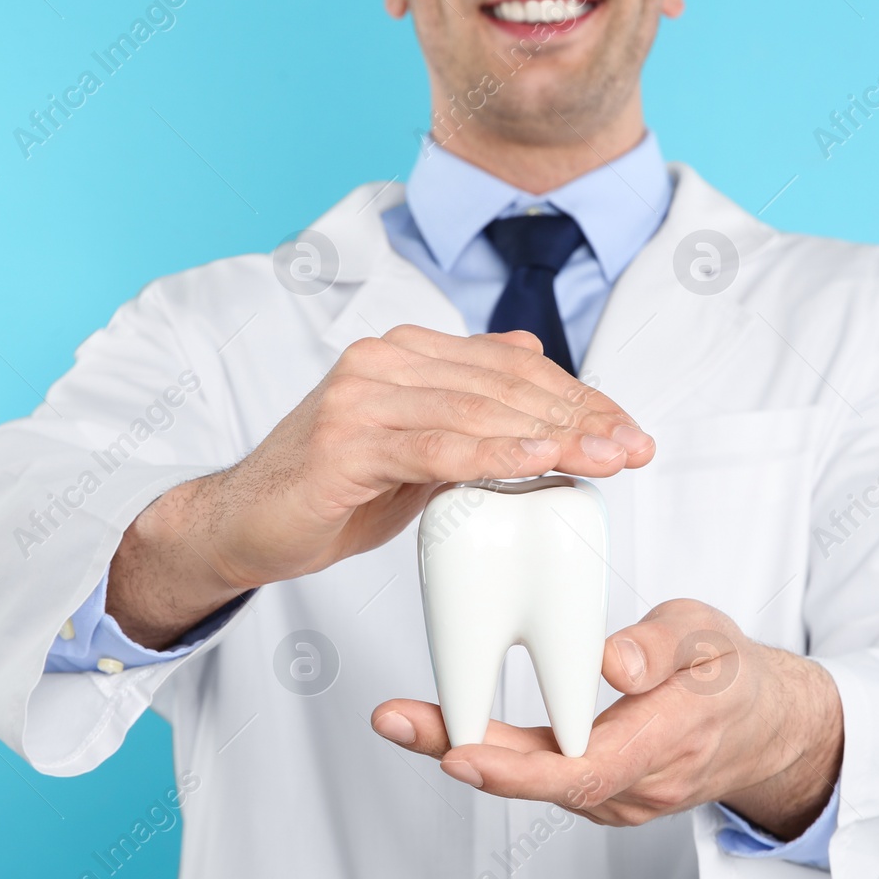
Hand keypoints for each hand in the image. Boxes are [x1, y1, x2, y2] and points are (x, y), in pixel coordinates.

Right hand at [108, 326, 653, 646]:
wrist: (244, 525)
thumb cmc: (332, 490)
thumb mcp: (415, 445)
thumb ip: (467, 406)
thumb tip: (531, 357)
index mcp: (408, 353)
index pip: (514, 368)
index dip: (579, 398)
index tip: (629, 432)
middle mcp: (386, 361)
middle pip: (506, 385)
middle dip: (580, 418)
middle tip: (634, 448)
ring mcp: (362, 396)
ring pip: (479, 412)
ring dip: (552, 437)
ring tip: (606, 458)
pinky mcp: (346, 442)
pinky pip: (436, 447)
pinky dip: (493, 456)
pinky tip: (540, 464)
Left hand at [370, 599, 843, 837]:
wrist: (765, 729)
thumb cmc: (731, 673)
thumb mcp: (710, 636)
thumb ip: (662, 647)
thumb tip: (611, 664)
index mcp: (669, 741)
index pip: (585, 769)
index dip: (518, 768)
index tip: (458, 751)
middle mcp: (639, 785)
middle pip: (541, 780)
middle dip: (459, 753)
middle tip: (393, 719)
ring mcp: (619, 797)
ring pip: (534, 779)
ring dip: (465, 751)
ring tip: (401, 718)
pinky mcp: (601, 792)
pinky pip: (541, 775)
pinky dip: (493, 753)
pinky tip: (449, 725)